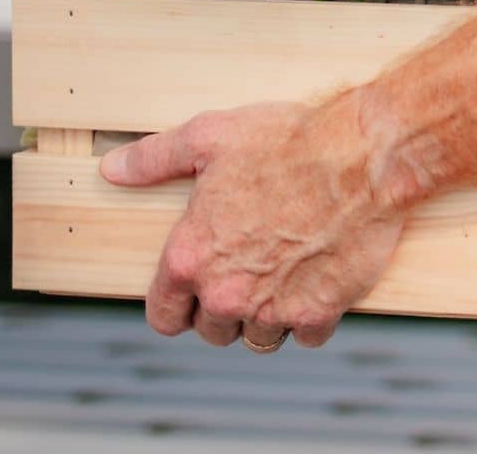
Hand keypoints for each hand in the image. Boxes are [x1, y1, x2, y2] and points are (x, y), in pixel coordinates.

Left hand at [99, 94, 408, 348]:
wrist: (363, 155)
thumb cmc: (288, 141)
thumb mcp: (211, 137)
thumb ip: (155, 159)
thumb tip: (112, 169)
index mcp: (191, 256)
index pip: (164, 317)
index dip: (178, 306)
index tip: (196, 293)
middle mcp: (225, 292)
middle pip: (213, 331)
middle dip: (227, 308)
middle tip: (250, 273)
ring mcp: (272, 307)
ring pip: (259, 339)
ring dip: (267, 318)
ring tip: (283, 282)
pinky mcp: (319, 312)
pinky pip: (306, 335)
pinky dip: (312, 317)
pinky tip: (318, 284)